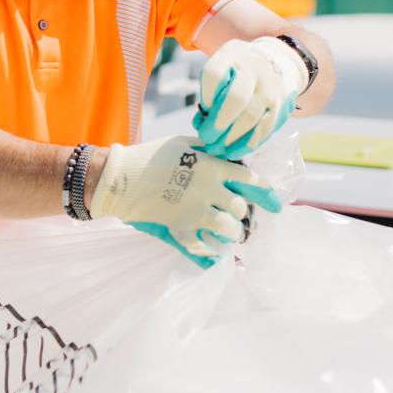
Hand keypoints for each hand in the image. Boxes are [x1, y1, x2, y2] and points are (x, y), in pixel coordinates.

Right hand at [89, 135, 281, 265]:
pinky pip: (203, 246)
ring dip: (231, 232)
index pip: (250, 180)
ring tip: (227, 232)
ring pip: (229, 229)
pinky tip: (209, 247)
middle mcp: (209, 190)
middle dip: (241, 212)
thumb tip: (229, 157)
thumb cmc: (151, 156)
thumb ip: (209, 152)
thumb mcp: (184, 143)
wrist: (120, 178)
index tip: (272, 201)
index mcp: (212, 167)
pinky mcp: (181, 229)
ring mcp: (196, 212)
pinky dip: (208, 249)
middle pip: (240, 208)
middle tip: (236, 213)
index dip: (263, 191)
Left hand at [194, 37, 307, 158]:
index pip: (215, 75)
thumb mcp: (223, 65)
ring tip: (217, 149)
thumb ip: (210, 90)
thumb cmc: (239, 70)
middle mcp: (254, 69)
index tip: (204, 110)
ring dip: (231, 139)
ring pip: (251, 118)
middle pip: (236, 98)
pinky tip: (233, 152)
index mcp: (233, 55)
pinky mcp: (281, 106)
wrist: (278, 62)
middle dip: (218, 123)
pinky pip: (264, 129)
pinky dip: (247, 144)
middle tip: (206, 137)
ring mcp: (270, 88)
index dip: (207, 96)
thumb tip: (201, 122)